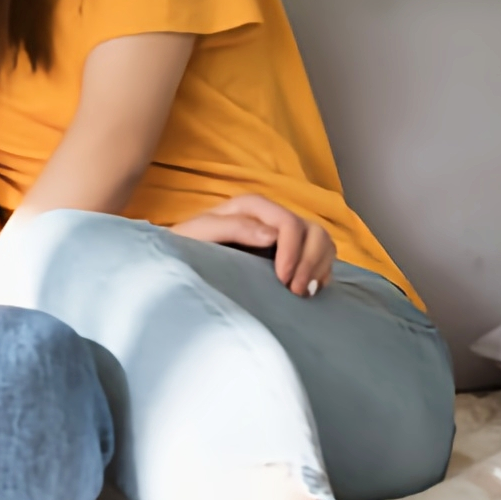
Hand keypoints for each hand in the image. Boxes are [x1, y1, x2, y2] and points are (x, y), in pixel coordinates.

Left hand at [174, 193, 335, 294]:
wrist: (179, 263)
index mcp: (252, 207)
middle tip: (294, 292)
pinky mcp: (290, 254)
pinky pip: (322, 257)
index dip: (292, 250)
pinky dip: (322, 272)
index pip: (288, 222)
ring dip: (319, 267)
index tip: (282, 280)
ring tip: (301, 292)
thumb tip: (271, 235)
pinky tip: (308, 289)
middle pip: (312, 231)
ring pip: (322, 242)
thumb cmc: (184, 248)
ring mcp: (283, 236)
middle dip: (310, 262)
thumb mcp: (197, 235)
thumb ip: (232, 228)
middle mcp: (272, 218)